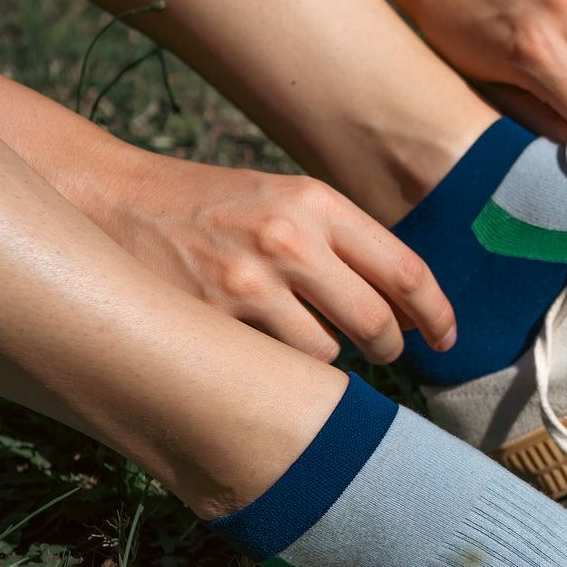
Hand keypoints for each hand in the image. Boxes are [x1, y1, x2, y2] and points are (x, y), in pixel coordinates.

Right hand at [99, 153, 455, 363]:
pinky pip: (276, 365)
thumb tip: (408, 306)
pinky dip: (280, 364)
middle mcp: (291, 239)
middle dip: (392, 347)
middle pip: (376, 322)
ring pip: (328, 354)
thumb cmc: (215, 205)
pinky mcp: (214, 318)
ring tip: (297, 330)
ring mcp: (250, 281)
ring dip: (327, 356)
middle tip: (389, 351)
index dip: (437, 313)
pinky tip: (259, 340)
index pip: (405, 269)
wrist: (117, 200)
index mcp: (318, 203)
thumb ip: (346, 244)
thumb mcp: (286, 200)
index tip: (448, 339)